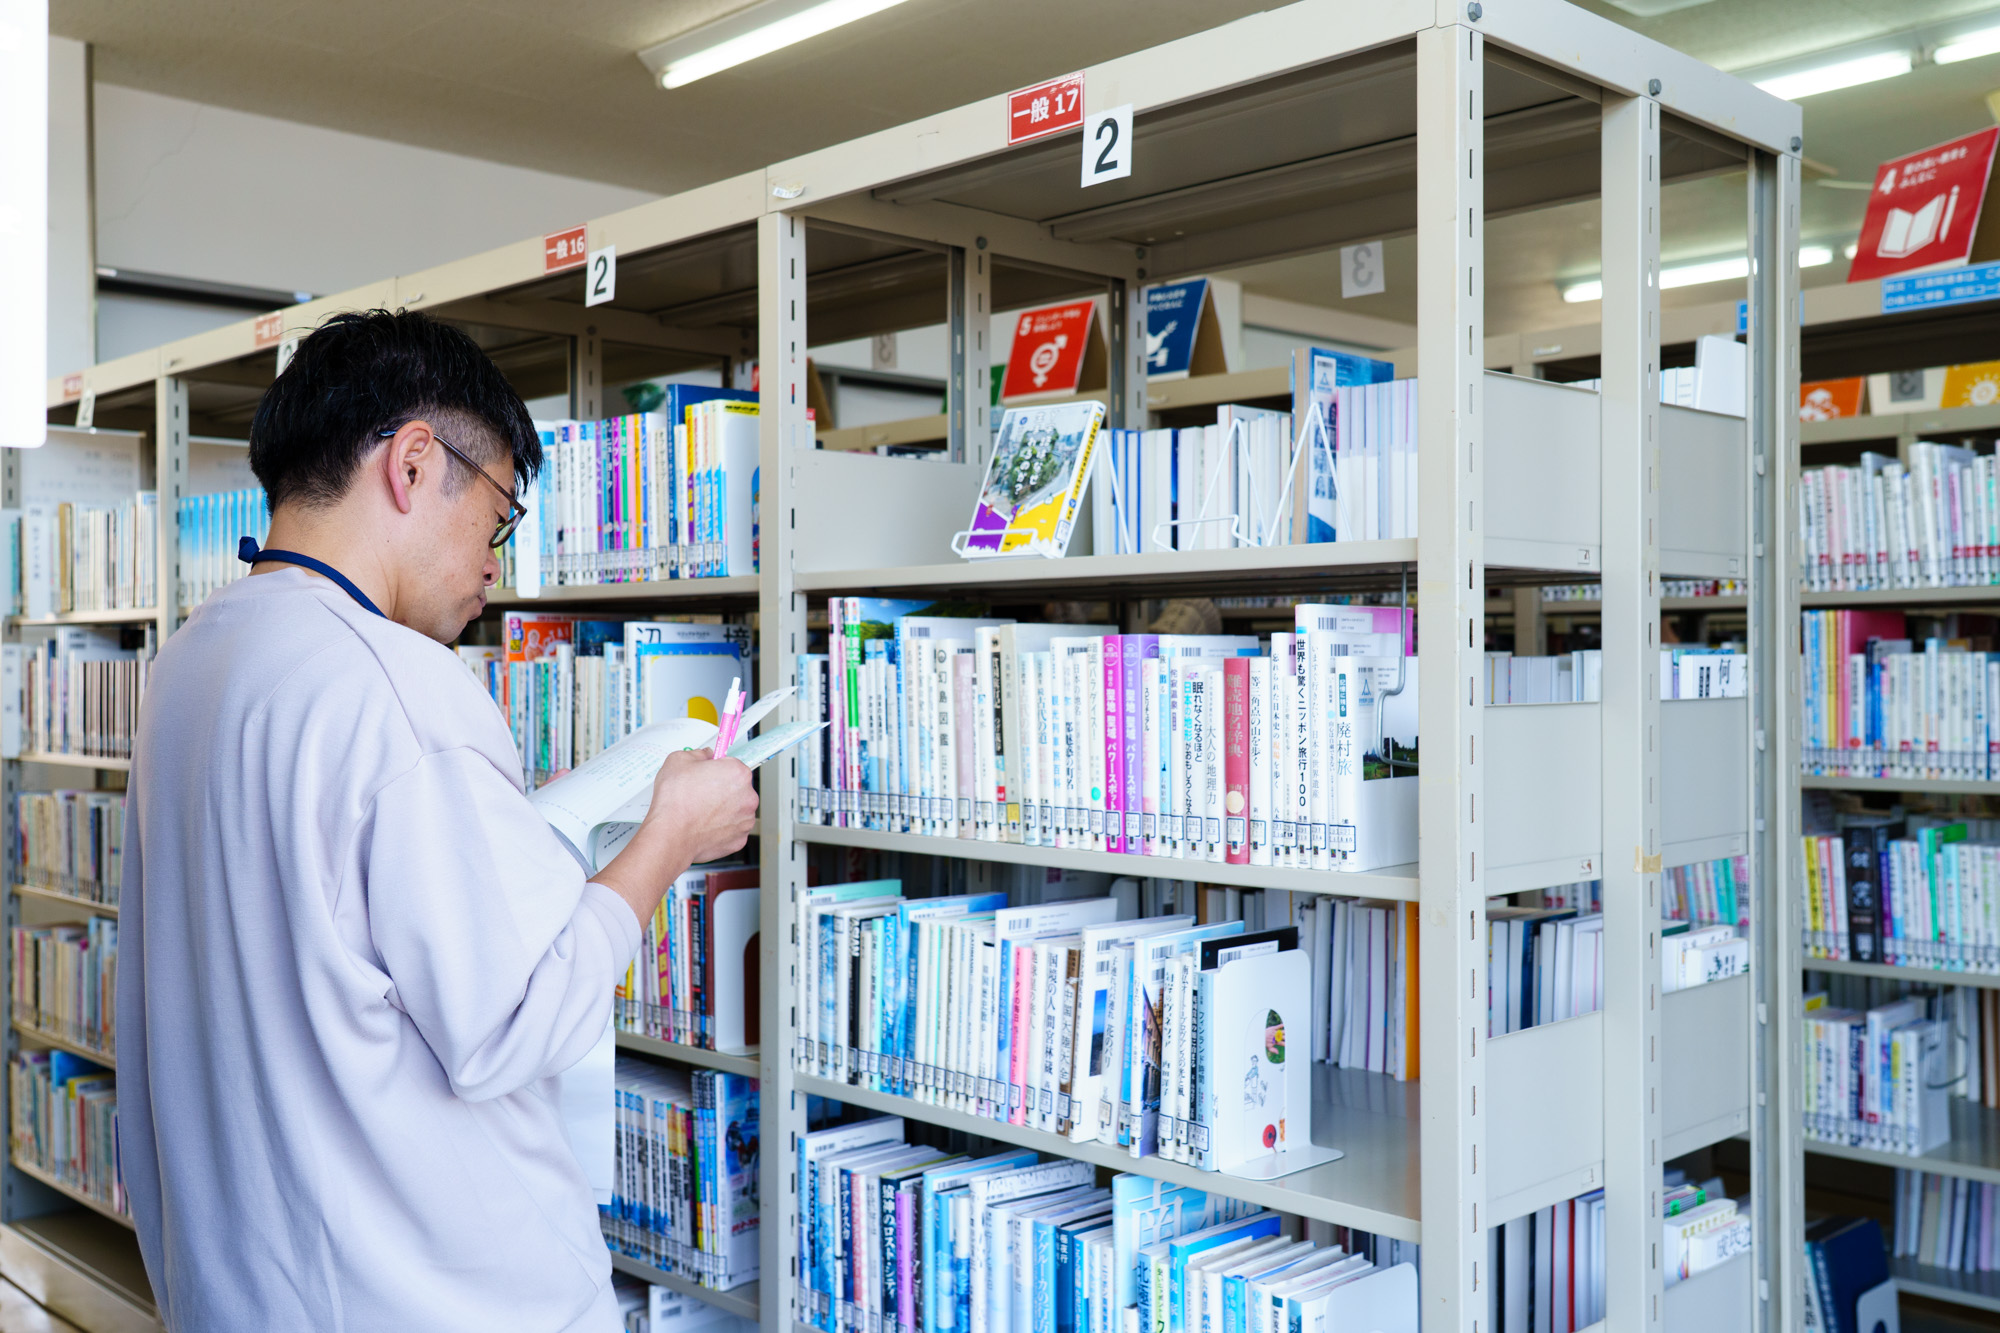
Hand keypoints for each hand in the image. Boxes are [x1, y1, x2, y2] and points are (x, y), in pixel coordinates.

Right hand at [646, 747, 759, 864]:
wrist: (670, 835)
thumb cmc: (675, 802)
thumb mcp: (679, 760)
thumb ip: (698, 753)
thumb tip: (705, 755)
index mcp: (738, 773)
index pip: (732, 764)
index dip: (717, 768)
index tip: (708, 773)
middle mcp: (748, 797)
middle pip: (737, 787)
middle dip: (721, 789)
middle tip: (700, 793)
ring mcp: (745, 820)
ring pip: (735, 810)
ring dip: (722, 809)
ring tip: (700, 810)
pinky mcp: (739, 840)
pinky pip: (731, 829)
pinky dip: (721, 828)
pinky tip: (704, 825)